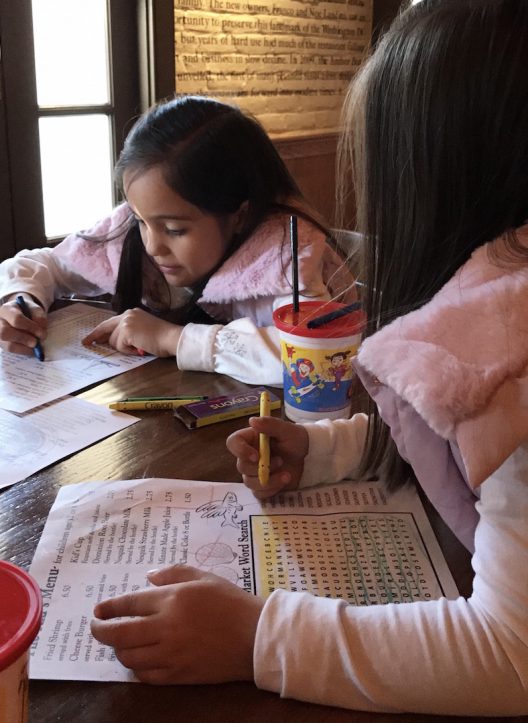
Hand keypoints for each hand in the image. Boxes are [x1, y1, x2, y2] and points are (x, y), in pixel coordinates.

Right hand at [0, 294, 46, 355]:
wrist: (20, 314)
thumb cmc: (27, 311)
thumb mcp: (34, 309)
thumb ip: (39, 317)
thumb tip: (41, 331)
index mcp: (6, 309)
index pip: (16, 319)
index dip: (30, 327)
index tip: (42, 333)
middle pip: (5, 333)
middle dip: (24, 339)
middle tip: (36, 342)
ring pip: (8, 345)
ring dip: (24, 348)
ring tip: (35, 346)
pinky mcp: (2, 344)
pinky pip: (11, 351)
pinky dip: (23, 351)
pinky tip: (32, 350)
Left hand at [82, 308, 181, 356]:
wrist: (172, 338)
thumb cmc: (162, 338)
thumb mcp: (142, 331)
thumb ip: (128, 332)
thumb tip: (112, 342)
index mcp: (131, 313)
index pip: (111, 322)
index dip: (99, 330)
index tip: (91, 337)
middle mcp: (127, 314)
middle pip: (106, 328)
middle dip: (95, 336)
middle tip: (85, 343)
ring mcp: (126, 322)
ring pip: (113, 341)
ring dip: (124, 348)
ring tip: (139, 348)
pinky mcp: (126, 331)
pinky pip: (119, 346)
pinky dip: (128, 351)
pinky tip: (140, 349)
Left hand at [90, 565, 262, 684]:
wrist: (255, 637)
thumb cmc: (230, 601)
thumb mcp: (204, 577)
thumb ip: (173, 573)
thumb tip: (148, 577)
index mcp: (172, 599)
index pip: (129, 604)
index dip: (109, 608)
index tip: (98, 610)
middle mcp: (165, 627)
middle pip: (120, 634)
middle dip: (100, 631)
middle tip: (96, 628)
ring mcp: (170, 654)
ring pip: (130, 657)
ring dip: (120, 649)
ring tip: (121, 643)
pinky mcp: (178, 675)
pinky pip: (146, 676)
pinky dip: (137, 668)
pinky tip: (139, 660)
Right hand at [226, 416, 308, 498]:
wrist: (310, 457)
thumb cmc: (296, 440)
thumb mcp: (286, 430)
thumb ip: (270, 424)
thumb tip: (252, 420)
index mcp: (251, 440)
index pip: (233, 443)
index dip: (240, 450)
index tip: (256, 456)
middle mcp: (249, 456)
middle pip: (241, 466)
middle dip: (261, 467)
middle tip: (280, 461)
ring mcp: (254, 473)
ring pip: (250, 482)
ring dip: (269, 480)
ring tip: (287, 474)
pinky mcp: (263, 486)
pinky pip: (259, 493)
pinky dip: (272, 490)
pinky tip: (284, 481)